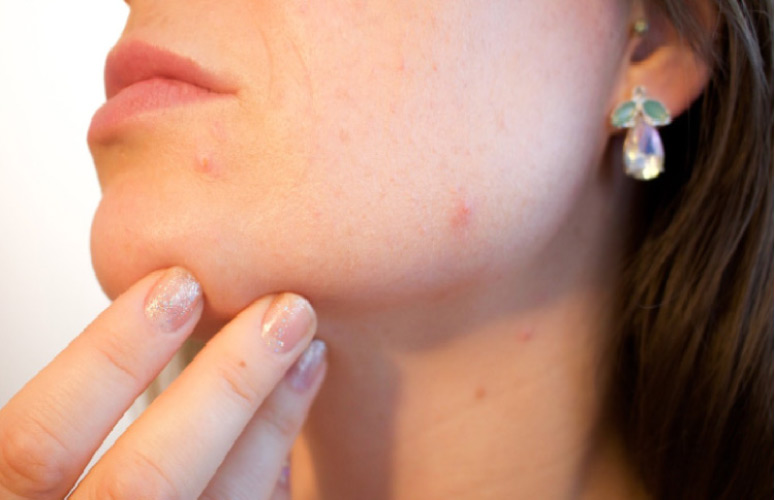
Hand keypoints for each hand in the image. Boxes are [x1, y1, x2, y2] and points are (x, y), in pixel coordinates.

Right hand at [0, 267, 326, 498]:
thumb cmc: (98, 487)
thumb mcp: (56, 466)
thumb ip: (91, 421)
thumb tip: (176, 318)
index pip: (38, 440)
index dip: (108, 355)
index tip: (178, 284)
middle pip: (146, 478)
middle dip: (224, 382)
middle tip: (280, 310)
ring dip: (272, 417)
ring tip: (308, 349)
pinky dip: (277, 459)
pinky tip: (298, 405)